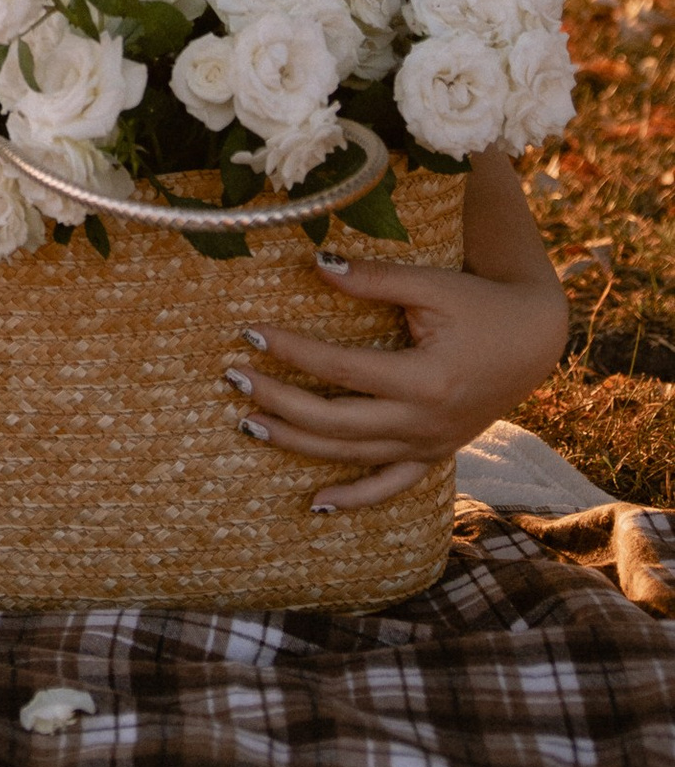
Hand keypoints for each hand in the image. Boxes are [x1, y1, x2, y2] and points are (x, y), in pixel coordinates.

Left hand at [223, 151, 570, 511]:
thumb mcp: (431, 284)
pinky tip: (316, 504)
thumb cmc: (480, 304)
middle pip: (337, 420)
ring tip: (249, 424)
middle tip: (232, 379)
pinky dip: (355, 498)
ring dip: (298, 444)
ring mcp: (430, 445)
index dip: (292, 351)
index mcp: (426, 379)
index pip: (341, 370)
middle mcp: (426, 421)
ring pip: (353, 455)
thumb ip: (373, 278)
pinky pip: (391, 486)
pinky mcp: (434, 454)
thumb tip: (316, 262)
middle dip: (279, 401)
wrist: (535, 338)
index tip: (248, 332)